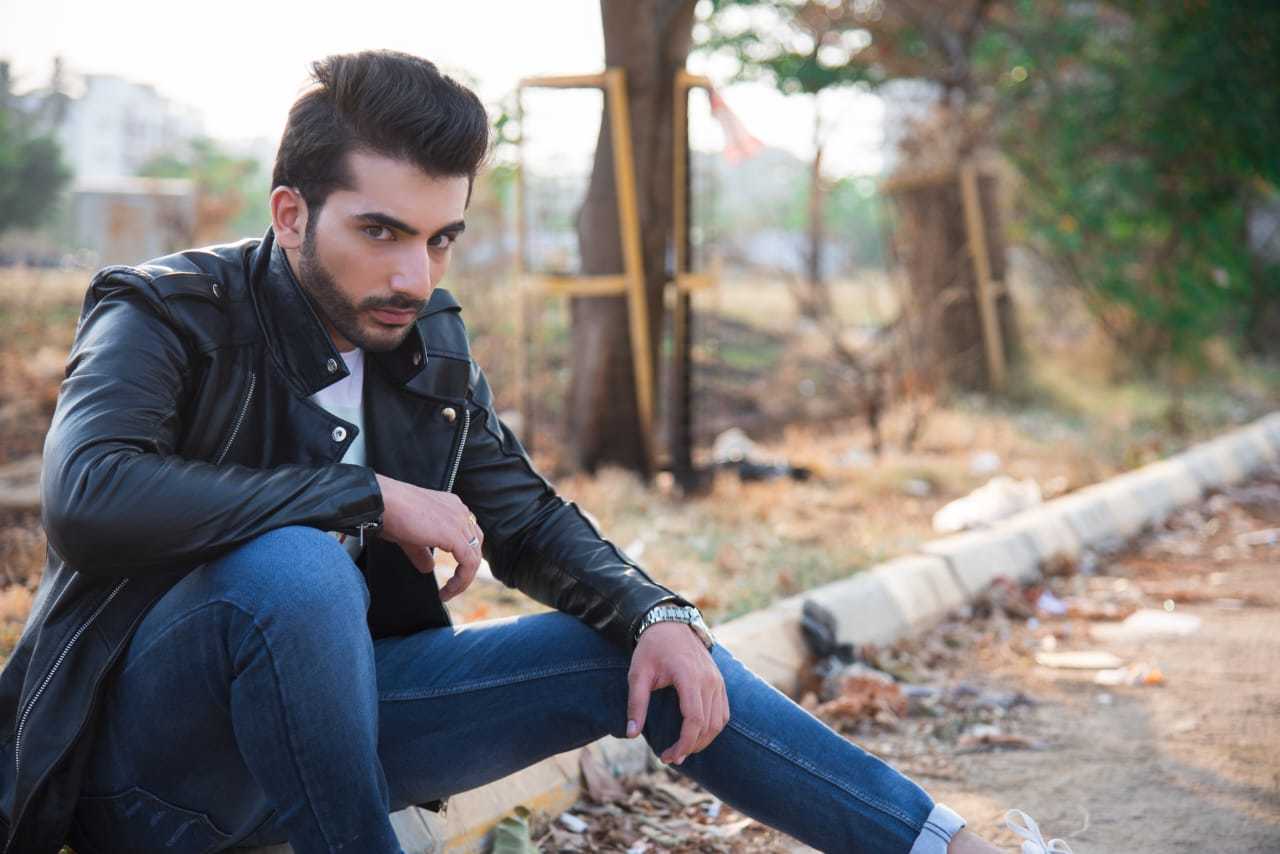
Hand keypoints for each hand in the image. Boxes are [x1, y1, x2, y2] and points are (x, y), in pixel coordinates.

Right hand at [374, 473, 483, 600]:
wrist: (381, 502)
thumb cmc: (389, 513)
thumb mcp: (410, 536)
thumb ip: (422, 552)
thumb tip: (429, 568)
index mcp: (452, 506)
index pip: (469, 534)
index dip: (464, 556)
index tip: (452, 575)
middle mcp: (459, 511)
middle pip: (476, 546)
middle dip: (466, 569)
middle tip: (452, 587)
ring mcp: (459, 521)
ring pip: (474, 556)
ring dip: (464, 579)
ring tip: (448, 593)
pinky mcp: (454, 535)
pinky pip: (468, 563)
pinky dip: (461, 581)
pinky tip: (446, 592)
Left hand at [625, 622, 727, 764]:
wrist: (670, 624)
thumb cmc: (651, 649)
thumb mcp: (637, 674)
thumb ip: (636, 704)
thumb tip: (630, 734)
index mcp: (688, 676)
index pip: (694, 720)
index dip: (684, 744)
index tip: (668, 757)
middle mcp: (708, 679)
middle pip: (708, 725)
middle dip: (691, 747)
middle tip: (670, 758)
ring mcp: (717, 680)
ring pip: (719, 722)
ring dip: (704, 741)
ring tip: (683, 750)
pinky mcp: (719, 681)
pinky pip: (723, 712)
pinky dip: (713, 728)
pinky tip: (696, 735)